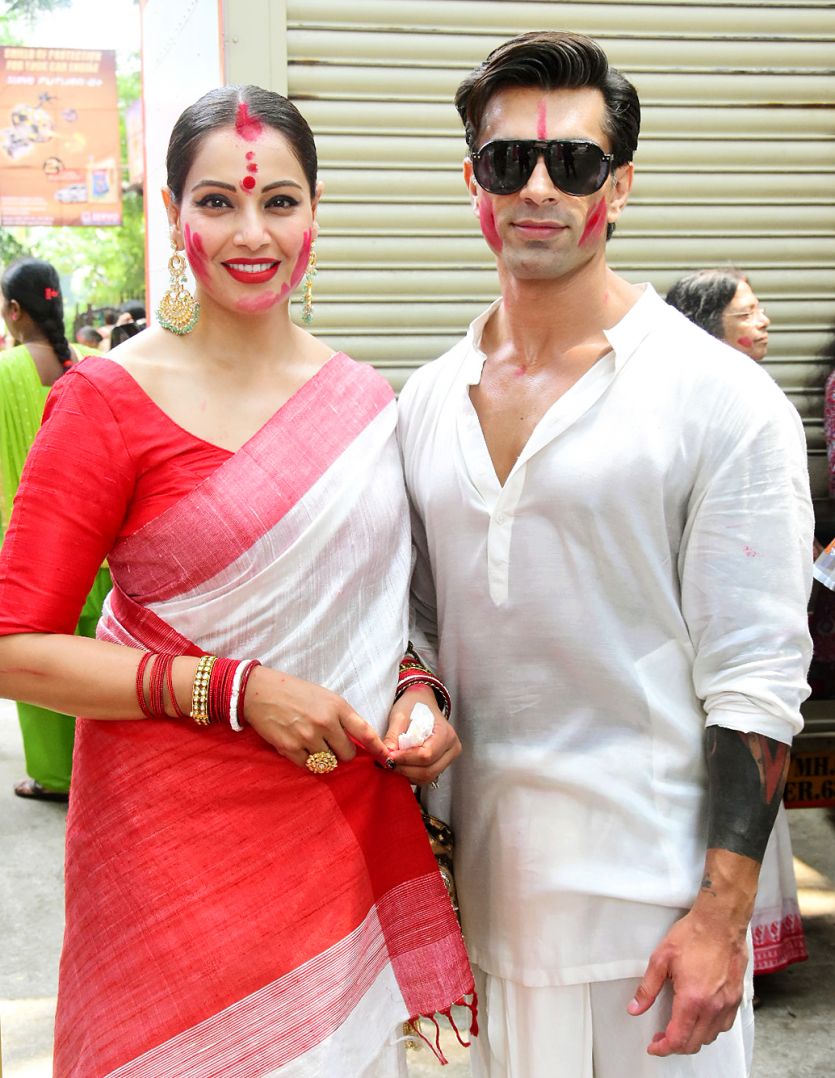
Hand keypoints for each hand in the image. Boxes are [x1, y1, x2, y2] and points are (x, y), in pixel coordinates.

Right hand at [242, 665, 390, 769]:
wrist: (261, 692)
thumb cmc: (295, 692)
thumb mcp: (325, 697)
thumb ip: (342, 717)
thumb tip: (357, 740)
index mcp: (337, 707)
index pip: (364, 731)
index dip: (377, 748)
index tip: (386, 759)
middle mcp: (325, 722)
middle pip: (347, 754)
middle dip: (341, 752)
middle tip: (330, 743)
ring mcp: (308, 736)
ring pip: (328, 762)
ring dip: (322, 756)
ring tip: (311, 741)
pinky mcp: (291, 748)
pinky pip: (308, 766)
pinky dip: (306, 760)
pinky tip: (298, 745)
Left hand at [383, 686, 460, 785]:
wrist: (422, 703)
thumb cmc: (413, 706)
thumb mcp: (400, 715)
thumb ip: (393, 735)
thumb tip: (386, 754)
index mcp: (446, 733)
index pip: (427, 755)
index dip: (406, 759)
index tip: (389, 757)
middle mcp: (452, 748)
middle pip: (429, 770)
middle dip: (405, 770)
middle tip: (388, 764)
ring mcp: (449, 758)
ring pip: (428, 777)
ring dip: (408, 775)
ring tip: (393, 764)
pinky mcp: (442, 764)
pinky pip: (427, 777)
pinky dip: (412, 775)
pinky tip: (402, 766)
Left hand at [627, 906, 747, 1055]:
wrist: (720, 922)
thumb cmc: (693, 935)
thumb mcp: (661, 959)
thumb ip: (648, 988)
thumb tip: (635, 1008)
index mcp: (692, 999)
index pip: (678, 1038)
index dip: (663, 1048)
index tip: (654, 1046)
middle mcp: (713, 1007)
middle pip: (694, 1043)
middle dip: (676, 1045)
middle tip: (662, 1037)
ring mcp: (727, 1004)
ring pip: (710, 1037)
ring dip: (693, 1038)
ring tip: (679, 1027)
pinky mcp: (736, 998)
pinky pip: (724, 1025)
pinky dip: (710, 1029)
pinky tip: (700, 1018)